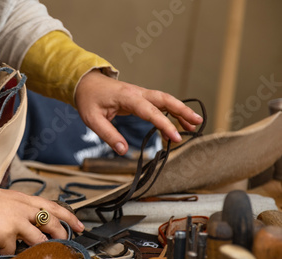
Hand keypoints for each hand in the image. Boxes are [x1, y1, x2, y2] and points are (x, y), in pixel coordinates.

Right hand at [0, 183, 83, 254]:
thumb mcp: (5, 199)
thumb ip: (19, 209)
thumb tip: (27, 224)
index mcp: (25, 199)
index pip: (54, 207)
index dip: (70, 217)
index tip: (80, 227)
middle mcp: (24, 208)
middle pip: (53, 224)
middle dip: (61, 236)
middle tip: (64, 245)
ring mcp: (16, 221)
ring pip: (39, 239)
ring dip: (38, 249)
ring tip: (36, 255)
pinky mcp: (6, 234)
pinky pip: (12, 251)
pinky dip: (8, 254)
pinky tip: (1, 253)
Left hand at [75, 70, 203, 154]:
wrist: (85, 83)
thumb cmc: (88, 100)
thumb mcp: (92, 119)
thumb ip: (108, 135)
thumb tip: (123, 151)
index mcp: (127, 97)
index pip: (150, 111)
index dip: (164, 123)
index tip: (175, 137)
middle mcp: (137, 93)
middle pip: (165, 99)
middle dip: (182, 110)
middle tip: (198, 122)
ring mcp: (140, 94)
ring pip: (164, 100)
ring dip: (180, 111)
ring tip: (194, 125)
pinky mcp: (140, 98)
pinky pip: (158, 104)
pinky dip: (169, 113)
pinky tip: (175, 126)